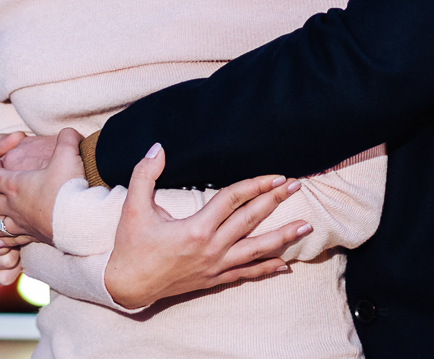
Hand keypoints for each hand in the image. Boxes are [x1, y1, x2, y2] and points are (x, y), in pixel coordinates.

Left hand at [0, 127, 83, 245]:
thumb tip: (70, 131)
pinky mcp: (32, 238)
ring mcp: (21, 224)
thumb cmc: (69, 188)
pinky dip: (2, 241)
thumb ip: (67, 140)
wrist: (81, 223)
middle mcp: (13, 205)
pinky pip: (11, 240)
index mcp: (15, 184)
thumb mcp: (68, 156)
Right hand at [103, 143, 310, 309]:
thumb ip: (145, 174)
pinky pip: (246, 274)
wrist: (128, 286)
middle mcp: (211, 249)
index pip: (231, 201)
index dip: (254, 185)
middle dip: (275, 201)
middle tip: (296, 187)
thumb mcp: (133, 207)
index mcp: (195, 229)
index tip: (275, 176)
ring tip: (305, 227)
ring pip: (256, 251)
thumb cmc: (131, 245)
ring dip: (283, 238)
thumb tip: (157, 147)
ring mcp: (215, 267)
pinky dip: (267, 269)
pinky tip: (284, 265)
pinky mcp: (214, 280)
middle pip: (250, 221)